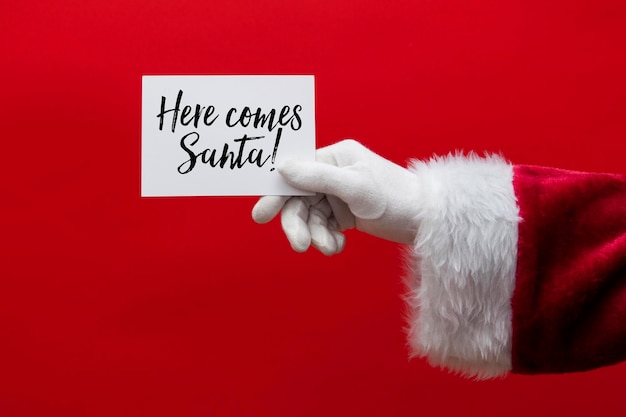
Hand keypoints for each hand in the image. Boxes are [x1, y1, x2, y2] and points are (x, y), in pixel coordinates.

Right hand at [252, 140, 420, 254]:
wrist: (426, 221)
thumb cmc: (396, 197)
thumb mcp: (356, 186)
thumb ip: (318, 177)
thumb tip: (282, 167)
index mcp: (335, 158)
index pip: (296, 173)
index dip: (277, 193)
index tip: (261, 215)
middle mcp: (333, 173)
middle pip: (300, 199)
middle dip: (298, 223)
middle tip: (300, 245)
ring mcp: (338, 194)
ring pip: (311, 217)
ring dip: (316, 234)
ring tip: (330, 247)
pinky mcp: (345, 213)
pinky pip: (324, 227)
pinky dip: (327, 238)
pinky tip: (338, 245)